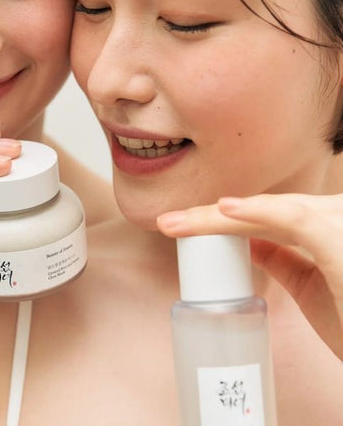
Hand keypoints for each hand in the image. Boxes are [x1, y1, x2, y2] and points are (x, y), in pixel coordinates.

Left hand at [157, 193, 342, 359]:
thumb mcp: (312, 286)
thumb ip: (283, 258)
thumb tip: (248, 241)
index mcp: (327, 226)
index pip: (267, 214)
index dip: (223, 219)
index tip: (183, 226)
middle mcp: (335, 217)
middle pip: (263, 209)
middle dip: (211, 218)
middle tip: (169, 223)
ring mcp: (340, 225)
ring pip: (270, 211)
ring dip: (218, 217)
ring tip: (179, 222)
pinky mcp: (340, 241)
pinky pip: (296, 221)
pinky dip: (259, 213)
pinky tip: (224, 209)